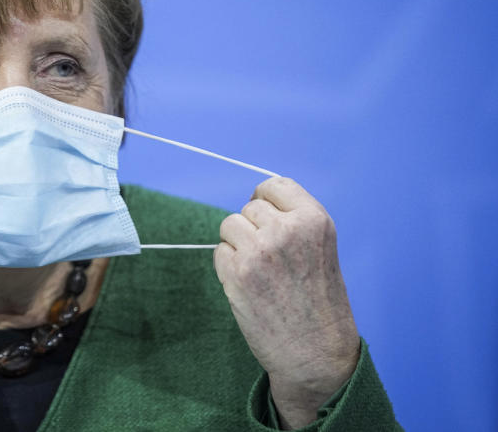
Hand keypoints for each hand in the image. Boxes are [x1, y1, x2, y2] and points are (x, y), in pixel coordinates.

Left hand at [214, 177, 359, 429]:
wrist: (316, 353)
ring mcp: (260, 250)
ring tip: (259, 272)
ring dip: (237, 245)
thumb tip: (254, 204)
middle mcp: (287, 230)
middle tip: (269, 260)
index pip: (273, 186)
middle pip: (248, 208)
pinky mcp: (237, 273)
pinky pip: (219, 252)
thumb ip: (293, 223)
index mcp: (314, 220)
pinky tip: (249, 286)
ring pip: (229, 226)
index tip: (267, 219)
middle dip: (253, 229)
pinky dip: (227, 266)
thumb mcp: (321, 249)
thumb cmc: (319, 303)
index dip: (265, 201)